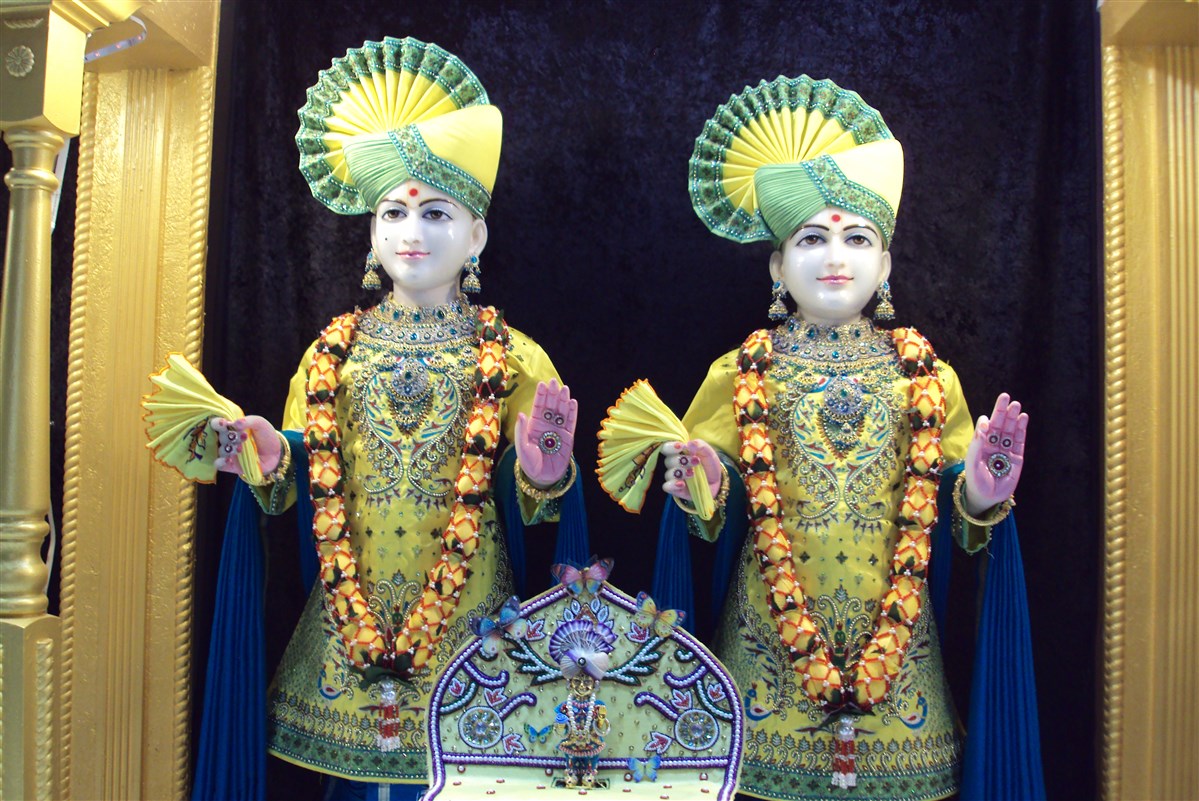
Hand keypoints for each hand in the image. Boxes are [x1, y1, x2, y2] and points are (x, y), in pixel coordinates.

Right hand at [209, 415, 281, 474]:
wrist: (275, 453)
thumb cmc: (265, 435)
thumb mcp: (260, 424)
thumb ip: (249, 421)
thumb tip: (236, 423)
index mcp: (232, 428)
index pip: (218, 424)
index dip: (217, 423)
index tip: (224, 424)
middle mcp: (228, 440)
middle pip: (221, 437)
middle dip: (230, 436)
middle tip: (244, 436)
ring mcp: (229, 453)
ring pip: (221, 450)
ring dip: (229, 449)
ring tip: (241, 448)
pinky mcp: (231, 466)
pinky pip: (220, 465)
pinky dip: (221, 462)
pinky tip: (228, 459)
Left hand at [515, 379, 576, 486]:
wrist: (543, 477)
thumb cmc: (529, 463)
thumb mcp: (522, 447)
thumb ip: (521, 430)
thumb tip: (521, 413)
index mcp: (534, 425)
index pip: (538, 407)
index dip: (541, 395)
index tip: (542, 384)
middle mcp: (547, 424)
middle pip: (551, 406)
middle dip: (553, 394)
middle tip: (554, 382)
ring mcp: (558, 430)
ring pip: (562, 411)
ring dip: (563, 400)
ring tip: (565, 389)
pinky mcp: (568, 437)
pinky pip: (571, 422)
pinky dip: (572, 412)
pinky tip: (573, 402)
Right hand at [660, 439, 720, 502]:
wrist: (716, 482)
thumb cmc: (709, 465)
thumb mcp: (709, 453)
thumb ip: (700, 446)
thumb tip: (688, 443)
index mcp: (678, 453)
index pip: (667, 448)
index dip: (671, 447)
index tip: (681, 446)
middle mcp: (673, 465)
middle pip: (668, 461)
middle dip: (681, 460)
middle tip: (696, 461)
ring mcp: (673, 478)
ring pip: (668, 474)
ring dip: (680, 472)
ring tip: (692, 473)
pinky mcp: (675, 489)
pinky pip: (667, 487)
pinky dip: (673, 485)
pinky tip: (682, 484)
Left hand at [963, 393, 1027, 514]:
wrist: (987, 497)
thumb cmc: (975, 480)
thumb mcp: (972, 461)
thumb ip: (977, 442)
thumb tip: (984, 422)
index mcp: (981, 444)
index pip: (986, 428)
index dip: (987, 421)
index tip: (988, 419)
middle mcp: (994, 444)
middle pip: (999, 425)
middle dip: (1002, 412)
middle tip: (1006, 397)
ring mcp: (1006, 450)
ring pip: (1010, 431)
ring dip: (1013, 418)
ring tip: (1016, 405)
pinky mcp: (1017, 458)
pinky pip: (1019, 441)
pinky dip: (1021, 429)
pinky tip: (1023, 418)